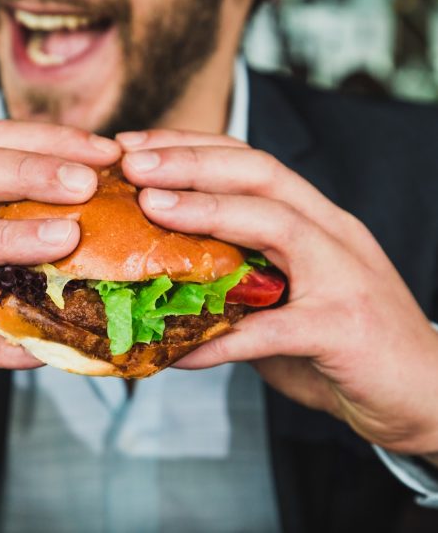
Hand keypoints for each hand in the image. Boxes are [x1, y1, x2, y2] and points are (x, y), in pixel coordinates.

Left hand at [118, 129, 437, 455]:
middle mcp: (331, 233)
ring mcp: (344, 275)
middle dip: (191, 160)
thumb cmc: (344, 342)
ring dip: (207, 210)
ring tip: (150, 207)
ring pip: (275, 223)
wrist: (424, 393)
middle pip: (260, 173)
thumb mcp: (286, 296)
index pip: (249, 162)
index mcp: (314, 219)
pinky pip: (271, 329)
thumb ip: (238, 281)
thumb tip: (164, 280)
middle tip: (131, 161)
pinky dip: (221, 337)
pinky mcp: (345, 328)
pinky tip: (177, 349)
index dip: (191, 147)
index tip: (135, 148)